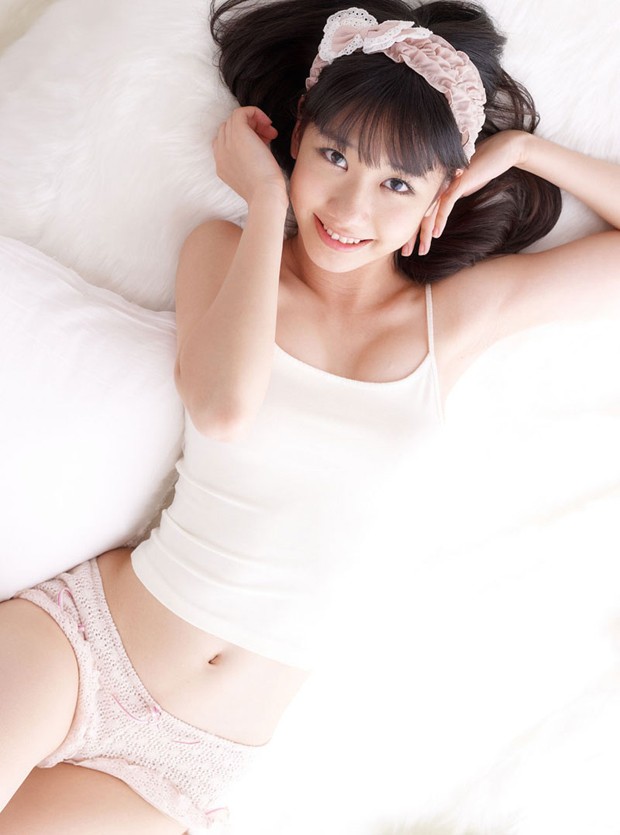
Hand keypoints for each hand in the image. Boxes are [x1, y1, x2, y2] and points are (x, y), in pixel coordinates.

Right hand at [212, 106, 288, 207]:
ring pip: (234, 120)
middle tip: (267, 138)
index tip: (261, 144)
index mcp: (221, 166)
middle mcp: (220, 154)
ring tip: (270, 134)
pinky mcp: (238, 133)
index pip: (224, 141)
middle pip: (228, 128)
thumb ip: (248, 163)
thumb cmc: (265, 191)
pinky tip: (268, 124)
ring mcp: (226, 143)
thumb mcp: (252, 178)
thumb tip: (259, 148)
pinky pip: (241, 112)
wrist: (266, 195)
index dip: (242, 138)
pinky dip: (255, 113)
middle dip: (248, 129)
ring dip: (254, 122)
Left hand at [417, 130, 529, 254]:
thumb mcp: (463, 186)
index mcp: (436, 185)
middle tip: (406, 253)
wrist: (502, 150)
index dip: (412, 229)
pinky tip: (436, 233)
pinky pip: (446, 202)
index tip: (407, 246)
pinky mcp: (459, 180)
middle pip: (420, 212)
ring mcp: (447, 181)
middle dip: (412, 235)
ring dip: (425, 232)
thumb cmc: (482, 168)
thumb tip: (444, 208)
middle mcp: (437, 183)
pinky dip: (440, 219)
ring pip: (430, 210)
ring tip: (421, 249)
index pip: (420, 209)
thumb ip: (452, 196)